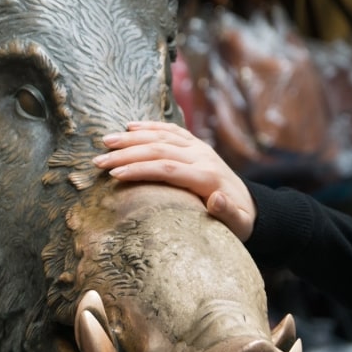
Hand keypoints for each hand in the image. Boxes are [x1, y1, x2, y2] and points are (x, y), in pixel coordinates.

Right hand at [93, 121, 256, 240]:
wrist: (252, 205)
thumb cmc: (240, 222)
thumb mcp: (239, 225)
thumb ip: (228, 215)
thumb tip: (216, 199)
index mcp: (207, 177)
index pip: (167, 169)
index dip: (140, 170)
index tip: (114, 175)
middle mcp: (202, 157)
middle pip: (159, 150)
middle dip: (127, 154)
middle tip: (99, 161)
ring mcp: (199, 148)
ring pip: (161, 136)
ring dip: (132, 138)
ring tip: (105, 142)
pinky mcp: (196, 145)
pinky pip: (170, 130)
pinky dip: (150, 126)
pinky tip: (130, 126)